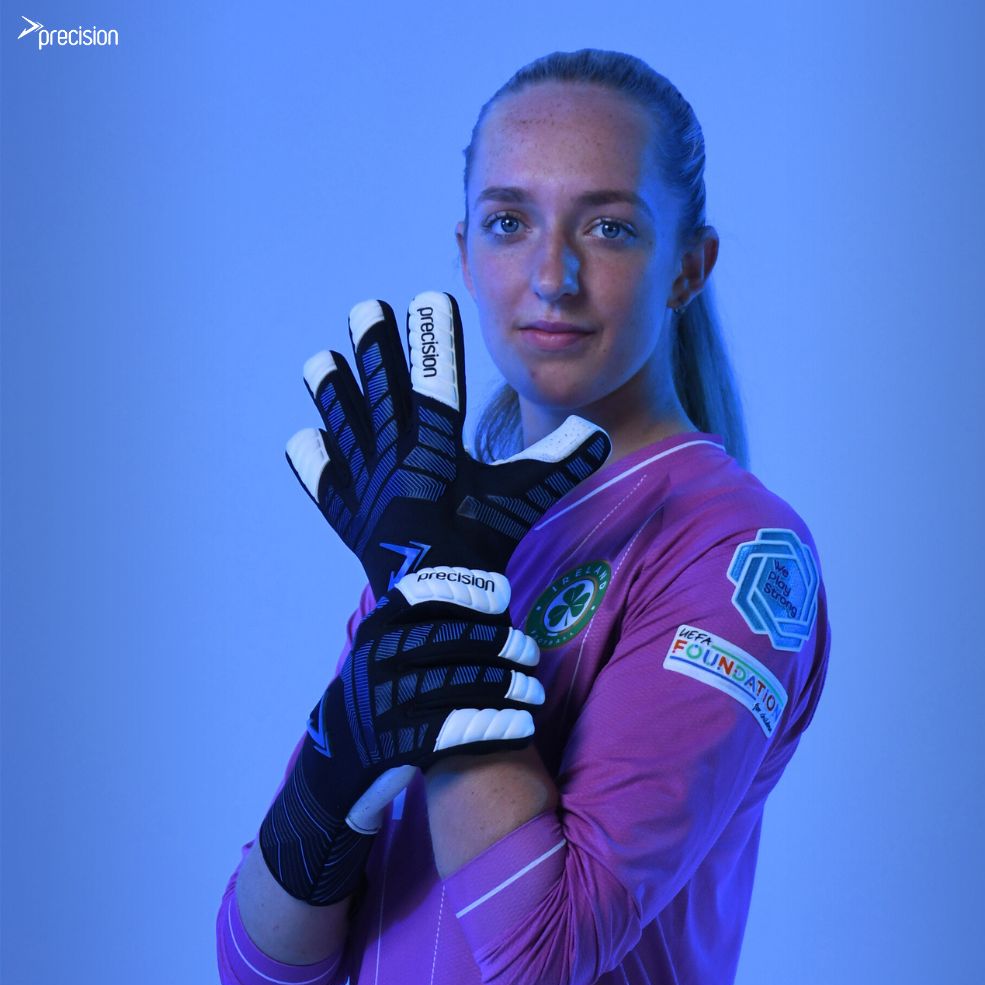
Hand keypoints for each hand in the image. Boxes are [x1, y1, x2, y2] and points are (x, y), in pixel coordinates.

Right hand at [260, 568, 542, 904]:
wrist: (336, 766)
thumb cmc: (381, 699)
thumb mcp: (387, 655)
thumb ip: (428, 626)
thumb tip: (498, 593)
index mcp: (376, 633)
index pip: (422, 597)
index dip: (465, 594)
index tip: (503, 598)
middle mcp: (377, 661)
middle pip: (450, 641)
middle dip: (499, 644)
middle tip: (531, 652)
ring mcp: (385, 702)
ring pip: (460, 684)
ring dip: (507, 687)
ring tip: (534, 692)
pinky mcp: (397, 744)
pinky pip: (459, 729)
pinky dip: (497, 727)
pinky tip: (523, 727)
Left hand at [285, 291, 610, 595]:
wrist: (436, 606)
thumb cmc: (481, 547)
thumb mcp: (522, 500)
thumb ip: (557, 463)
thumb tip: (598, 433)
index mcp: (433, 448)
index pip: (436, 380)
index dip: (435, 338)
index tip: (429, 298)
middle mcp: (392, 458)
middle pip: (381, 392)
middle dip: (375, 348)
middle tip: (365, 310)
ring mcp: (366, 487)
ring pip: (346, 428)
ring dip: (334, 393)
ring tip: (320, 361)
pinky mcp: (351, 518)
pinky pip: (329, 483)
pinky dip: (317, 462)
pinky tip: (306, 439)